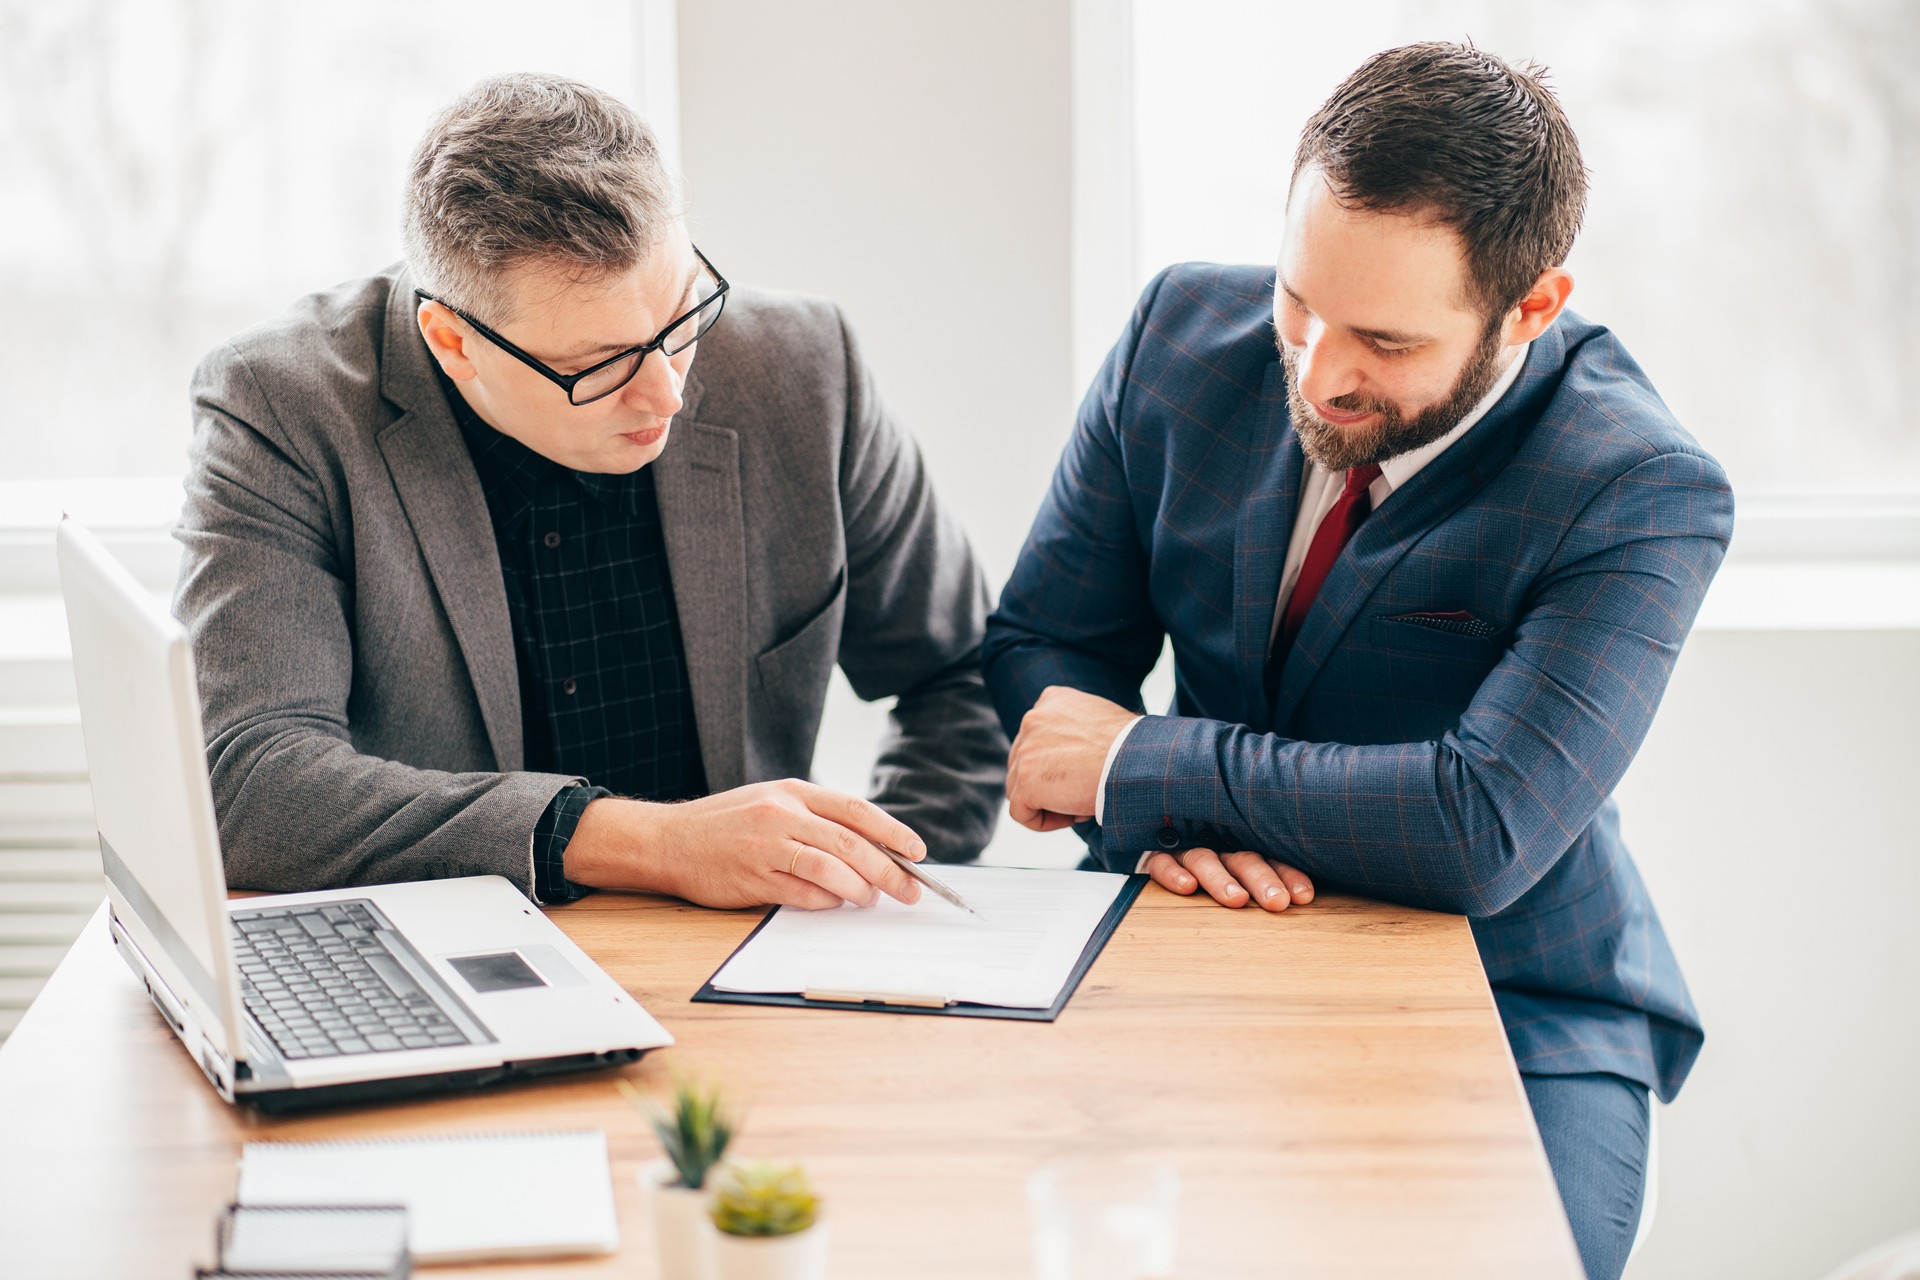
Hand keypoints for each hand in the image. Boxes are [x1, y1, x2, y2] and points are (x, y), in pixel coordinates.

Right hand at [563, 779, 926, 910]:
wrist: (667, 841)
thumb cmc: (724, 825)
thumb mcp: (770, 803)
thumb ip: (813, 819)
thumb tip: (867, 848)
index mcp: (793, 792)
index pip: (856, 809)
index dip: (893, 831)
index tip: (917, 851)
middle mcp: (783, 814)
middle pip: (851, 842)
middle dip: (888, 869)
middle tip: (909, 890)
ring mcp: (768, 845)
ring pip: (832, 868)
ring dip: (860, 889)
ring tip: (872, 899)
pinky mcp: (754, 877)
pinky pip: (803, 893)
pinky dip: (826, 901)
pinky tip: (835, 904)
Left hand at [1005, 685, 1140, 831]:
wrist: (1137, 761)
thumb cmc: (1131, 748)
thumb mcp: (1098, 723)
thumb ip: (1072, 732)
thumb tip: (1064, 759)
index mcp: (1051, 699)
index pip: (1037, 738)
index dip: (1057, 763)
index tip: (1082, 774)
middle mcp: (1032, 719)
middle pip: (1024, 762)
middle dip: (1049, 783)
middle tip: (1082, 792)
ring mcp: (1026, 749)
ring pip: (1019, 788)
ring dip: (1048, 802)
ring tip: (1080, 804)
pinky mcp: (1026, 780)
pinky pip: (1021, 812)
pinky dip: (1043, 822)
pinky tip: (1072, 815)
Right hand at [1146, 848, 1313, 911]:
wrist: (1152, 850)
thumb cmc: (1217, 877)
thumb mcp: (1245, 880)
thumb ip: (1269, 890)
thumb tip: (1306, 902)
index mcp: (1245, 853)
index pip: (1271, 859)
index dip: (1287, 875)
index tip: (1302, 897)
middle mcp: (1219, 849)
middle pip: (1244, 860)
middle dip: (1262, 880)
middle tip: (1277, 902)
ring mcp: (1188, 852)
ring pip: (1206, 860)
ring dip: (1222, 879)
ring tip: (1236, 900)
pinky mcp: (1157, 857)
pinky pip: (1163, 862)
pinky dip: (1174, 873)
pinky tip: (1187, 887)